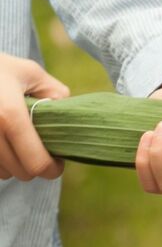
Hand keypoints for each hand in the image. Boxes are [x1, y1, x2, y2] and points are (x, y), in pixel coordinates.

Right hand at [0, 53, 69, 180]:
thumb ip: (56, 94)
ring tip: (19, 145)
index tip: (57, 162)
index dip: (53, 169)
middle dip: (35, 167)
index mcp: (9, 114)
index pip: (37, 163)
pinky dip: (0, 161)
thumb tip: (70, 116)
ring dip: (14, 165)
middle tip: (41, 152)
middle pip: (21, 173)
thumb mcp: (31, 73)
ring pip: (2, 174)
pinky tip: (5, 145)